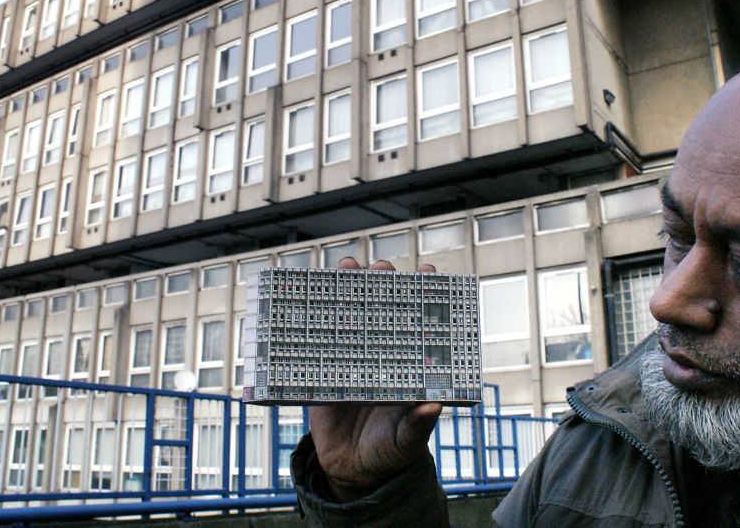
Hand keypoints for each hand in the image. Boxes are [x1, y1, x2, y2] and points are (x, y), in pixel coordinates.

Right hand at [309, 257, 442, 501]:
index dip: (425, 295)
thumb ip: (419, 424)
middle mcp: (381, 354)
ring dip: (347, 287)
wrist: (352, 473)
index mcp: (407, 364)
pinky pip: (316, 341)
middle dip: (381, 281)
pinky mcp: (322, 371)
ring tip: (346, 267)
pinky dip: (311, 318)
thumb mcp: (407, 440)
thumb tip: (434, 405)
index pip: (419, 322)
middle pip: (382, 308)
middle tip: (380, 267)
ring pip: (349, 315)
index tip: (429, 271)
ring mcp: (351, 358)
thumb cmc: (390, 453)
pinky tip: (306, 297)